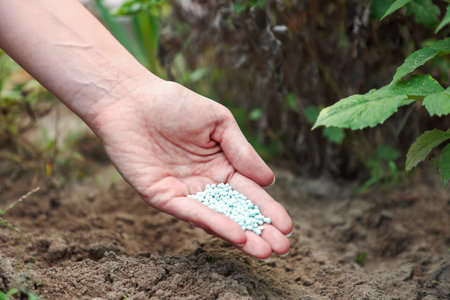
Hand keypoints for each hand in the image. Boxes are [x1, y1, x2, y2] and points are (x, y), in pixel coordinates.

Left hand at [90, 79, 292, 258]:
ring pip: (216, 217)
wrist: (133, 99)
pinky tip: (235, 234)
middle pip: (235, 211)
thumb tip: (269, 180)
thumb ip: (241, 151)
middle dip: (259, 230)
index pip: (248, 192)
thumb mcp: (219, 122)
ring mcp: (183, 191)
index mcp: (221, 164)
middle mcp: (204, 182)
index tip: (287, 226)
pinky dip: (213, 223)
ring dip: (240, 235)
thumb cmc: (176, 104)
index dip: (267, 209)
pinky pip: (191, 212)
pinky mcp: (162, 195)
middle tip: (282, 248)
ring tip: (264, 250)